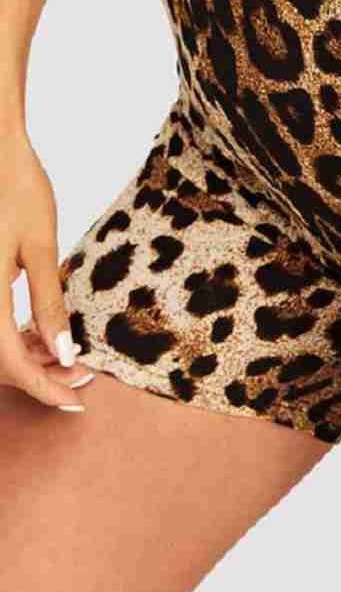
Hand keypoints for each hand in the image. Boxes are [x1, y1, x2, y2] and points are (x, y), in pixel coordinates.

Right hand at [0, 134, 95, 410]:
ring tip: (67, 356)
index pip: (7, 363)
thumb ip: (48, 304)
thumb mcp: (39, 248)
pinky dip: (10, 334)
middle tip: (83, 375)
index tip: (76, 402)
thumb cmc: (15, 189)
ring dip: (24, 358)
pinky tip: (40, 332)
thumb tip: (65, 354)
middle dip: (37, 376)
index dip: (43, 388)